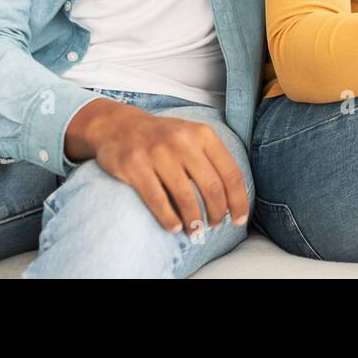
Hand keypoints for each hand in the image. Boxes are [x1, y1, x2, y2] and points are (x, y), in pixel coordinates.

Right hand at [64, 98, 248, 236]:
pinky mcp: (134, 165)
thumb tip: (232, 200)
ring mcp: (157, 152)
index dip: (239, 200)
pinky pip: (157, 200)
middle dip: (217, 213)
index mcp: (202, 134)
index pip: (230, 172)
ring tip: (195, 231)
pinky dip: (169, 219)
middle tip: (214, 225)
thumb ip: (212, 160)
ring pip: (186, 197)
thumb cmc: (163, 138)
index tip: (239, 220)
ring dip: (194, 221)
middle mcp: (182, 141)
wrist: (118, 126)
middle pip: (212, 187)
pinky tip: (174, 227)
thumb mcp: (192, 137)